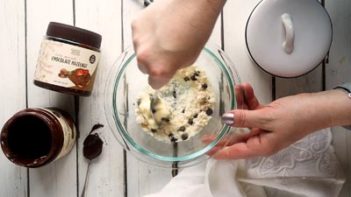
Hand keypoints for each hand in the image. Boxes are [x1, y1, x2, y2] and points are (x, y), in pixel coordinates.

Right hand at [132, 0, 224, 88]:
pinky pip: (139, 34)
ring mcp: (137, 40)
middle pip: (143, 67)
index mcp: (159, 70)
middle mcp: (144, 58)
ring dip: (149, 45)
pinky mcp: (135, 25)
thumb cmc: (196, 31)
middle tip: (166, 50)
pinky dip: (147, 32)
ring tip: (165, 33)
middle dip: (153, 62)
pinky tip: (160, 23)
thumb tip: (168, 65)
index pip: (154, 84)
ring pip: (140, 50)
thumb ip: (173, 67)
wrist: (192, 4)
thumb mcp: (190, 59)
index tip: (165, 71)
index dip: (161, 78)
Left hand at [208, 83, 350, 159]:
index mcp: (260, 146)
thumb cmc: (298, 117)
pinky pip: (252, 109)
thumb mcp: (268, 118)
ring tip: (237, 88)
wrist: (317, 107)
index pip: (234, 152)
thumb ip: (244, 118)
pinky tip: (245, 88)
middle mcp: (260, 139)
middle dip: (223, 125)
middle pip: (235, 135)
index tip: (204, 146)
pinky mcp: (266, 117)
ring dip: (239, 103)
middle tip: (208, 120)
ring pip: (243, 118)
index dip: (218, 150)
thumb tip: (225, 118)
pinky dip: (248, 99)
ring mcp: (263, 128)